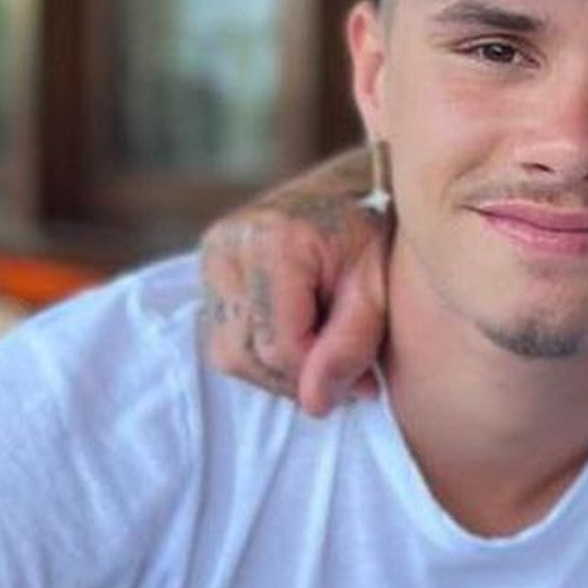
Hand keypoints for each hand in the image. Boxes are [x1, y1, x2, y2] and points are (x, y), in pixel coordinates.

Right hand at [200, 151, 388, 414]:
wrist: (359, 183)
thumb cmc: (377, 232)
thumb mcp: (377, 289)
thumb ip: (348, 345)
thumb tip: (314, 404)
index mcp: (276, 241)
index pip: (280, 345)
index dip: (320, 377)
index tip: (364, 384)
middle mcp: (231, 244)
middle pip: (244, 353)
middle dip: (297, 380)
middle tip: (348, 380)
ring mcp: (213, 252)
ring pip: (226, 351)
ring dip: (278, 371)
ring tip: (328, 358)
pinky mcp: (210, 264)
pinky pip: (222, 334)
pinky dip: (261, 350)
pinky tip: (303, 339)